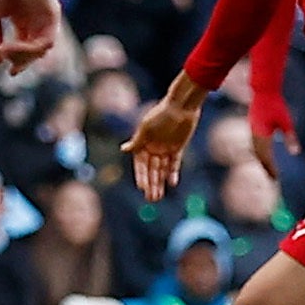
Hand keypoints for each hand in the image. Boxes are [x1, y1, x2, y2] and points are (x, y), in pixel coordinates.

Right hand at [0, 0, 60, 72]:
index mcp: (21, 19)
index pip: (23, 46)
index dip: (18, 61)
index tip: (9, 72)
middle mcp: (35, 19)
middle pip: (34, 51)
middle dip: (22, 62)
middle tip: (12, 70)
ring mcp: (45, 17)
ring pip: (41, 50)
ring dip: (23, 56)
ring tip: (6, 49)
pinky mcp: (52, 14)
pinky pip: (46, 41)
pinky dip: (30, 49)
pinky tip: (13, 45)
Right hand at [122, 85, 201, 201]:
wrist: (181, 106)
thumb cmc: (161, 114)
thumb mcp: (147, 128)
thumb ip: (137, 141)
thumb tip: (123, 149)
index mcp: (142, 143)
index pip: (140, 164)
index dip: (141, 176)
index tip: (142, 187)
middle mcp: (152, 147)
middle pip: (151, 170)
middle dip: (151, 184)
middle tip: (151, 199)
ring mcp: (165, 148)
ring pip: (162, 170)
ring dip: (160, 182)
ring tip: (159, 197)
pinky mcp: (177, 148)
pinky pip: (174, 163)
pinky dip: (173, 173)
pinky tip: (172, 183)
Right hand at [250, 96, 296, 173]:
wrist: (263, 90)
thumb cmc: (276, 104)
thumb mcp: (286, 121)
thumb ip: (290, 137)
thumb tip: (295, 153)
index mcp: (262, 135)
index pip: (266, 157)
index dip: (272, 168)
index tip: (277, 178)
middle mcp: (255, 135)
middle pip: (259, 156)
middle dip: (266, 167)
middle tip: (273, 178)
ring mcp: (252, 131)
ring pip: (256, 151)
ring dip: (262, 161)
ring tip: (269, 169)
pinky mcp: (252, 127)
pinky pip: (254, 145)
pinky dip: (259, 153)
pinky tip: (264, 155)